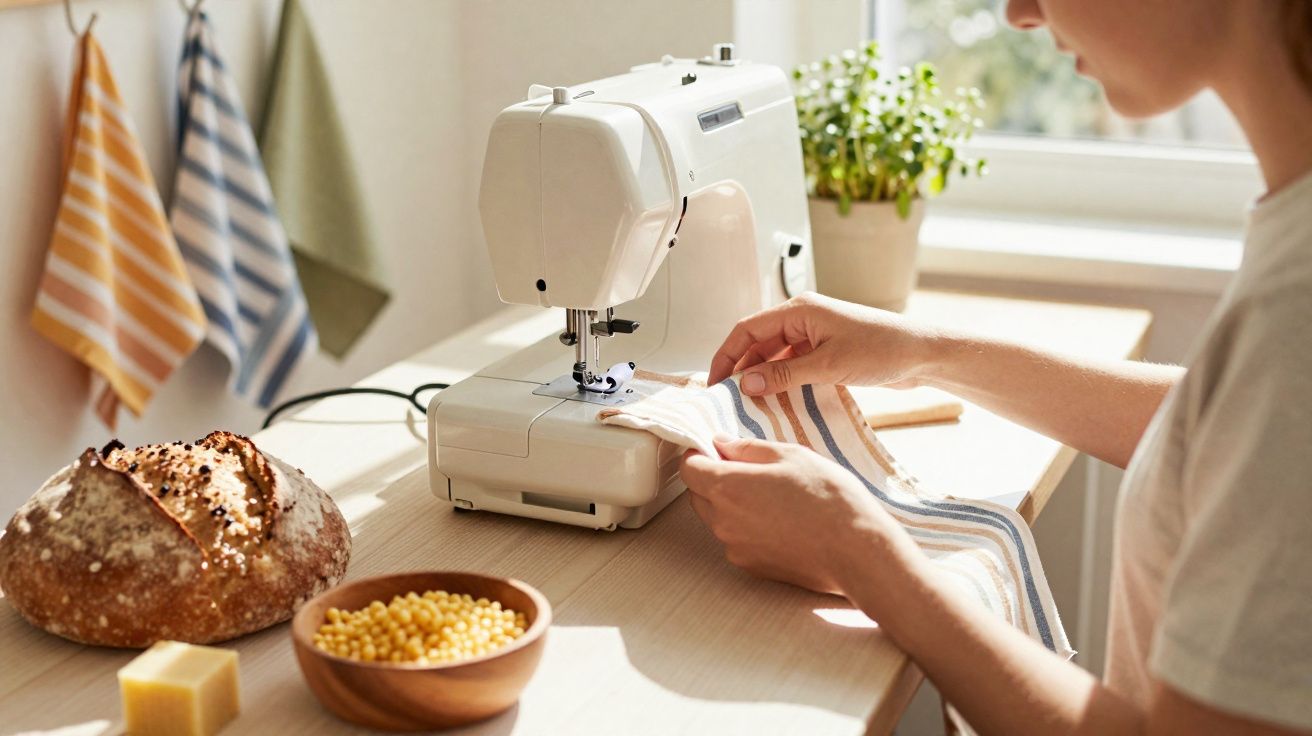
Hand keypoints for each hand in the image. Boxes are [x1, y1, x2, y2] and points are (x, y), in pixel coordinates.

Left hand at [679, 435, 916, 596]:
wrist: (856, 550)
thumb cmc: (827, 497)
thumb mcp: (790, 455)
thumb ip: (748, 448)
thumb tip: (721, 444)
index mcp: (727, 488)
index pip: (688, 468)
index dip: (699, 454)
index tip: (718, 448)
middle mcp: (722, 522)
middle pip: (698, 494)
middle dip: (714, 478)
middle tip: (750, 468)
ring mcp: (735, 548)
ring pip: (717, 519)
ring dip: (731, 504)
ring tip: (773, 495)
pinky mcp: (751, 567)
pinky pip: (736, 540)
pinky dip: (747, 527)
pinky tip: (781, 520)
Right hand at [707, 291, 941, 395]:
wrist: (923, 354)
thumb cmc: (883, 349)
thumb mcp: (827, 365)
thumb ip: (783, 374)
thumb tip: (745, 384)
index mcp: (799, 311)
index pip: (747, 330)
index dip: (726, 355)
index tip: (714, 383)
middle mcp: (803, 320)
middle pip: (757, 343)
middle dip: (741, 369)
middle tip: (727, 399)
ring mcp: (815, 336)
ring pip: (774, 357)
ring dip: (762, 378)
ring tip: (748, 405)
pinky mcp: (826, 352)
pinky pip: (793, 366)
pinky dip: (781, 382)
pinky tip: (776, 403)